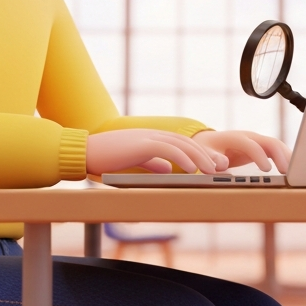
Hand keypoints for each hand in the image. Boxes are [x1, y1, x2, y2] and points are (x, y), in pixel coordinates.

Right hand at [86, 129, 228, 175]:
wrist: (84, 152)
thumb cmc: (105, 159)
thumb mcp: (134, 162)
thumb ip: (151, 163)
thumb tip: (167, 170)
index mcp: (151, 139)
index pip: (181, 144)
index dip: (199, 153)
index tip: (213, 164)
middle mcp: (152, 135)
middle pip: (186, 142)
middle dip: (206, 154)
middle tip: (221, 167)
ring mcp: (147, 138)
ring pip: (181, 145)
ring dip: (199, 157)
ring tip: (212, 170)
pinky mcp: (141, 145)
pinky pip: (167, 150)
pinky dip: (182, 159)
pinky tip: (192, 169)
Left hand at [194, 130, 291, 173]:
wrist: (208, 142)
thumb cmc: (205, 148)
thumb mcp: (204, 153)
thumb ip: (212, 157)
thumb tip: (222, 163)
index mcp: (235, 138)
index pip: (251, 145)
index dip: (259, 156)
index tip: (266, 170)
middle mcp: (249, 137)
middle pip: (270, 142)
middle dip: (281, 155)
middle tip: (288, 172)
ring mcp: (256, 141)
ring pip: (277, 146)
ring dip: (287, 157)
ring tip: (297, 172)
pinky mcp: (260, 148)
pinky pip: (276, 151)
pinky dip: (286, 159)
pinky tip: (293, 170)